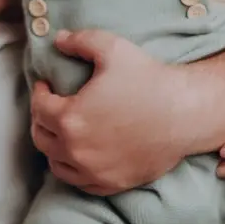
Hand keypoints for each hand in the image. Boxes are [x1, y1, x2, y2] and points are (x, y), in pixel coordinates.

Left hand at [30, 30, 190, 194]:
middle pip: (42, 138)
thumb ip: (80, 41)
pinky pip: (80, 183)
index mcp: (70, 118)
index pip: (39, 107)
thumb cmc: (149, 80)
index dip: (39, 92)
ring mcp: (94, 171)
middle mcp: (76, 150)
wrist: (185, 113)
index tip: (46, 85)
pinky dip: (74, 169)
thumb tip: (59, 40)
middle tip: (50, 107)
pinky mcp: (112, 183)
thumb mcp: (112, 48)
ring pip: (57, 164)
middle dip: (41, 119)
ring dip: (54, 147)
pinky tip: (80, 156)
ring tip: (62, 132)